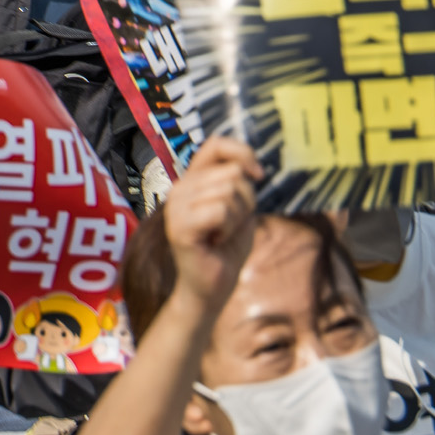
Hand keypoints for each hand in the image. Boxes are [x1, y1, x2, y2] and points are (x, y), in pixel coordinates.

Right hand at [159, 136, 262, 318]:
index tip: (258, 175)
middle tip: (230, 226)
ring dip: (238, 218)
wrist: (211, 290)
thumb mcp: (239, 210)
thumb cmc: (226, 250)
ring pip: (229, 192)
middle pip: (233, 173)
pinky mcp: (180, 227)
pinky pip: (221, 211)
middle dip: (246, 201)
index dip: (243, 152)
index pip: (216, 144)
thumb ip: (238, 184)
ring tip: (222, 235)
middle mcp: (180, 188)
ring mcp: (176, 207)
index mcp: (192, 180)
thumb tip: (250, 168)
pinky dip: (229, 229)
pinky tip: (216, 242)